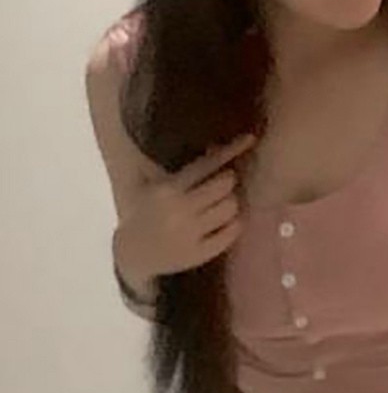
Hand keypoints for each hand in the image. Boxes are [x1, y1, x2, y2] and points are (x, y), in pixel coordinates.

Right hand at [116, 133, 257, 281]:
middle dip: (228, 181)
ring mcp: (191, 233)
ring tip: (221, 204)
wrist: (132, 254)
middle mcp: (180, 210)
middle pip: (224, 186)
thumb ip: (180, 169)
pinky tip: (225, 223)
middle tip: (224, 184)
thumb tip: (214, 146)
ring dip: (231, 202)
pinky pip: (231, 233)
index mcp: (167, 189)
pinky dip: (233, 224)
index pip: (205, 165)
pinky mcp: (200, 253)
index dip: (230, 150)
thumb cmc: (144, 213)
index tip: (250, 139)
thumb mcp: (151, 186)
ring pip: (230, 208)